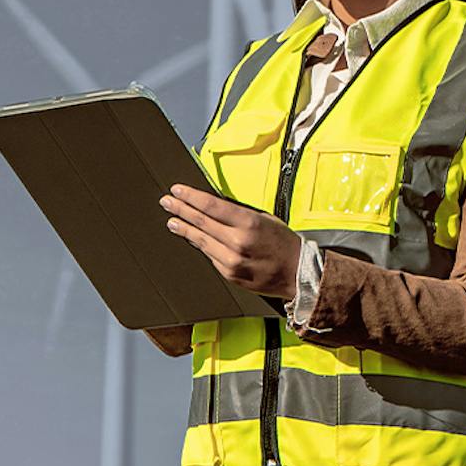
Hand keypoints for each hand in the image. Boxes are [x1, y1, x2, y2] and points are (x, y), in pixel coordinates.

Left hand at [160, 184, 301, 300]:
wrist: (297, 273)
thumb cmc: (284, 243)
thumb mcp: (265, 218)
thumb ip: (238, 214)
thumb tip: (213, 207)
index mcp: (249, 223)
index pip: (211, 206)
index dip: (191, 197)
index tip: (178, 190)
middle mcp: (238, 242)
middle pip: (201, 222)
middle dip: (181, 210)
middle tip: (167, 201)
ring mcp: (231, 261)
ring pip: (201, 241)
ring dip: (184, 228)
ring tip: (172, 220)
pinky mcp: (229, 274)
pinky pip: (210, 255)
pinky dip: (200, 244)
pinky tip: (192, 237)